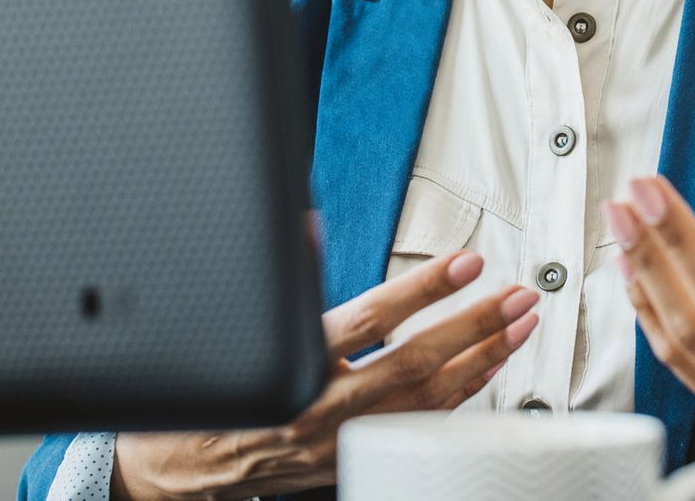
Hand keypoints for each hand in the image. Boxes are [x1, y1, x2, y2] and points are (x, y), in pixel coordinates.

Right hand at [110, 251, 538, 499]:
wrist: (175, 471)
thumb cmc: (207, 396)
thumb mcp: (238, 324)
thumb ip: (282, 275)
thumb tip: (306, 223)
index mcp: (292, 365)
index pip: (371, 319)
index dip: (423, 288)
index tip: (466, 262)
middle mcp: (320, 408)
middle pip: (415, 362)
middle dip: (475, 325)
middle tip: (518, 295)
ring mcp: (341, 441)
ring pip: (428, 402)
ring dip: (481, 359)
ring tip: (518, 324)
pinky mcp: (352, 460)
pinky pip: (420, 427)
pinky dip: (460, 396)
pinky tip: (486, 368)